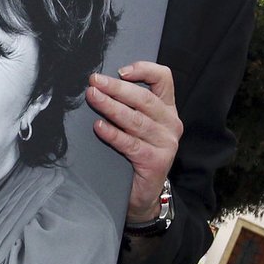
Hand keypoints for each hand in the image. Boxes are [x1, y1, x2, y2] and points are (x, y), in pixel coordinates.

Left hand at [87, 61, 182, 223]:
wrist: (144, 193)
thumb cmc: (136, 153)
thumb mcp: (138, 125)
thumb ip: (129, 105)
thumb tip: (100, 86)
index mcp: (167, 109)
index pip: (163, 79)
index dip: (144, 70)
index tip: (120, 71)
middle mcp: (171, 123)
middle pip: (144, 98)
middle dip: (116, 88)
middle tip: (94, 81)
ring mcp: (166, 143)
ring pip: (135, 120)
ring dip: (111, 106)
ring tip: (92, 97)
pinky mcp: (156, 161)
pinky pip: (130, 144)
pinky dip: (113, 134)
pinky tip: (98, 127)